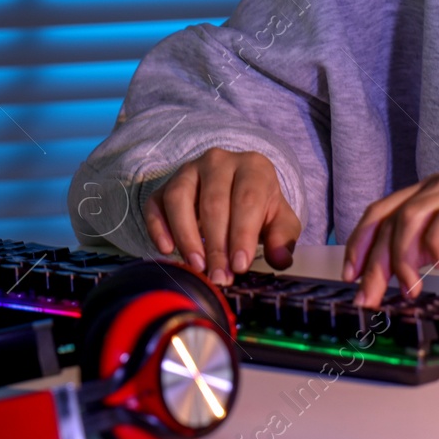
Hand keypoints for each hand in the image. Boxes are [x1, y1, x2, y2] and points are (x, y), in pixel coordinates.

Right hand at [142, 147, 300, 284]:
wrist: (234, 190)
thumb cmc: (259, 208)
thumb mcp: (279, 220)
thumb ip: (282, 238)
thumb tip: (281, 259)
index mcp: (253, 167)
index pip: (247, 199)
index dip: (242, 234)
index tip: (239, 266)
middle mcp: (218, 161)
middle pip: (213, 202)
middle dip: (216, 245)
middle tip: (219, 276)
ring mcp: (188, 170)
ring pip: (179, 198)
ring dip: (186, 235)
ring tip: (196, 266)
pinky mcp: (165, 186)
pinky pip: (155, 204)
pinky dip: (158, 227)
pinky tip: (166, 250)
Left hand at [341, 168, 438, 307]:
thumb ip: (421, 250)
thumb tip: (386, 278)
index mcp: (426, 191)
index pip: (380, 212)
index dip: (359, 243)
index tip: (351, 275)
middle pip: (391, 218)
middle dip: (376, 263)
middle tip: (371, 297)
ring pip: (411, 217)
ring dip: (403, 259)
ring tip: (410, 289)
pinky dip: (437, 244)